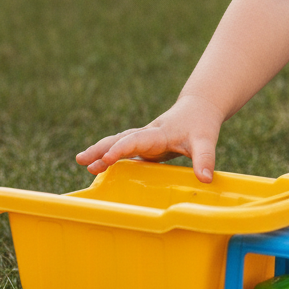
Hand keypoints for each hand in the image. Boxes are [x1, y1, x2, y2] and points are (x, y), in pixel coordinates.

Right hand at [75, 96, 223, 182]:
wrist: (199, 108)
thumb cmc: (202, 124)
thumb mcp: (206, 140)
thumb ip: (205, 158)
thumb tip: (205, 179)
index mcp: (159, 134)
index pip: (137, 140)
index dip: (122, 149)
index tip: (106, 159)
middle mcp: (148, 135)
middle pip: (121, 139)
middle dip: (101, 149)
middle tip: (82, 159)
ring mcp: (145, 140)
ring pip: (119, 143)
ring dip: (101, 151)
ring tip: (81, 161)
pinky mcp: (145, 146)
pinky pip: (125, 150)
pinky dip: (111, 157)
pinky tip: (98, 166)